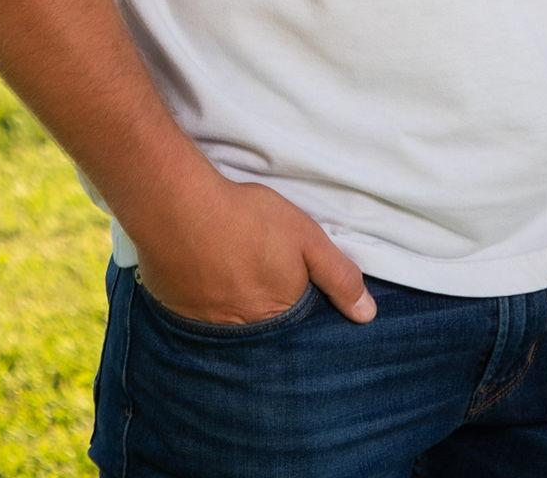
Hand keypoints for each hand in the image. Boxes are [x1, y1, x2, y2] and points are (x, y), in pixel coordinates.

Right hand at [133, 170, 375, 325]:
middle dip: (269, 313)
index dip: (300, 309)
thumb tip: (367, 316)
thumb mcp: (307, 240)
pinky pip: (202, 321)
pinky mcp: (180, 317)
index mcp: (277, 318)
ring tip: (238, 279)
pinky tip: (211, 280)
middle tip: (262, 279)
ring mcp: (208, 329)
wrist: (179, 210)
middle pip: (265, 332)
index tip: (295, 289)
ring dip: (238, 310)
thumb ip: (339, 277)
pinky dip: (210, 306)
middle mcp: (243, 335)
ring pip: (234, 329)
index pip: (298, 330)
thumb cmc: (248, 220)